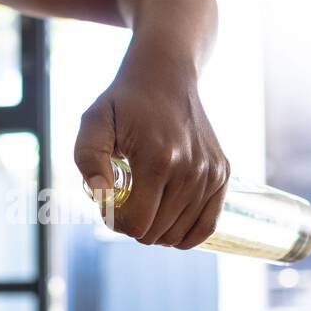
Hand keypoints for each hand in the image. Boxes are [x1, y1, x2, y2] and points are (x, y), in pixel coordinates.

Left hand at [74, 53, 228, 249]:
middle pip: (156, 233)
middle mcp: (190, 170)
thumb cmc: (125, 102)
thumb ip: (88, 159)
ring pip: (178, 235)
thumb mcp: (94, 122)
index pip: (136, 225)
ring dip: (157, 227)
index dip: (116, 222)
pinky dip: (185, 234)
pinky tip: (169, 221)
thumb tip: (101, 197)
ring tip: (146, 201)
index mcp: (158, 160)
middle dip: (134, 224)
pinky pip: (206, 226)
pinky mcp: (222, 174)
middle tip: (126, 200)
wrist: (166, 75)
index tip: (110, 202)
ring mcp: (210, 174)